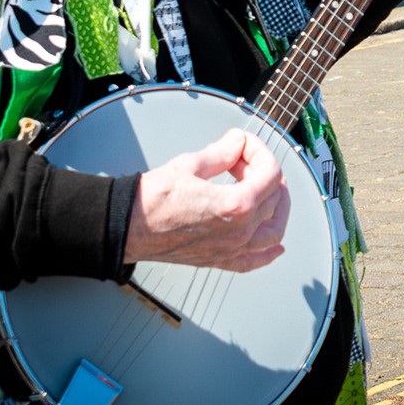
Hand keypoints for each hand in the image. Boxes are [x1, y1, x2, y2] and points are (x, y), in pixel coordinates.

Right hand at [125, 129, 290, 270]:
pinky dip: (268, 254)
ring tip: (270, 190)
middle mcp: (238, 232)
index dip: (260, 150)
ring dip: (278, 208)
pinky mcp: (216, 260)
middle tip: (244, 158)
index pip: (270, 173)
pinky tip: (276, 247)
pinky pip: (252, 261)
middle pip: (273, 198)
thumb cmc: (151, 200)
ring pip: (273, 232)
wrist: (125, 227)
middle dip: (264, 171)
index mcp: (235, 206)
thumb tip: (238, 142)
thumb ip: (222, 153)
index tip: (243, 142)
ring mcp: (229, 249)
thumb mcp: (190, 165)